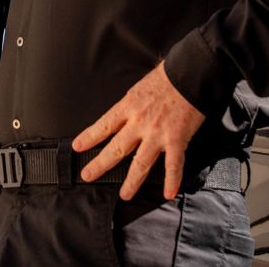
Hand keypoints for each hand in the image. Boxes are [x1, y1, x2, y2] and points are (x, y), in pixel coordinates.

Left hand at [72, 63, 206, 199]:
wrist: (190, 74)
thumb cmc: (168, 75)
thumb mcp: (141, 86)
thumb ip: (133, 102)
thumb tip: (127, 109)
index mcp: (129, 106)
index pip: (104, 125)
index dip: (89, 137)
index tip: (77, 147)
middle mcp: (140, 123)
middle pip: (116, 148)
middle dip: (100, 164)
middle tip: (88, 175)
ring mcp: (157, 134)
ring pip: (140, 164)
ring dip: (132, 182)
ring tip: (125, 194)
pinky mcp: (177, 140)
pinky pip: (173, 165)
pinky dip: (171, 180)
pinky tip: (168, 193)